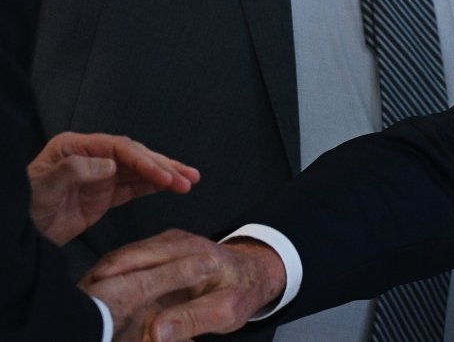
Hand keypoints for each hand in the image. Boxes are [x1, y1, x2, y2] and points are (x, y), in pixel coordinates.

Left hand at [27, 132, 199, 244]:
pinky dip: (155, 187)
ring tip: (190, 181)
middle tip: (185, 179)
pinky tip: (173, 186)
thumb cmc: (22, 206)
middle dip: (163, 167)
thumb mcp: (42, 186)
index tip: (162, 174)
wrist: (17, 236)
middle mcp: (92, 156)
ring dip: (166, 175)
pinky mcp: (105, 195)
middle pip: (135, 156)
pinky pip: (135, 187)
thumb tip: (109, 165)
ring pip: (140, 171)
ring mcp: (100, 176)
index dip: (144, 160)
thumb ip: (74, 170)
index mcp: (76, 147)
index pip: (119, 148)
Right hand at [83, 229, 286, 341]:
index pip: (142, 263)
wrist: (253, 273)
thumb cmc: (242, 292)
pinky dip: (113, 278)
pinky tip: (100, 296)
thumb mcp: (227, 313)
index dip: (111, 283)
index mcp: (193, 253)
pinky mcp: (160, 250)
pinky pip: (130, 262)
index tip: (91, 305)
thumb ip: (193, 319)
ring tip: (83, 303)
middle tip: (79, 305)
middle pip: (123, 258)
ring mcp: (167, 243)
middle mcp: (177, 242)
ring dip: (101, 280)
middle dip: (97, 282)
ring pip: (122, 259)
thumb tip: (156, 332)